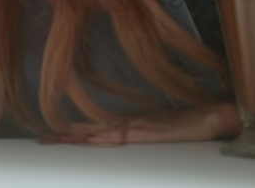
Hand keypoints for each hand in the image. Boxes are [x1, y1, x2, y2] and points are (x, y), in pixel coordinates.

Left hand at [42, 102, 242, 145]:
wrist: (211, 115)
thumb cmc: (186, 124)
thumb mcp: (157, 132)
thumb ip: (139, 133)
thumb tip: (117, 139)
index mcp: (129, 124)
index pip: (94, 128)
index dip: (72, 132)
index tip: (50, 135)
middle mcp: (131, 123)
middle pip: (92, 129)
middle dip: (67, 135)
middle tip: (42, 139)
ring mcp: (141, 127)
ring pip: (104, 131)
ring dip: (81, 135)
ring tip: (58, 139)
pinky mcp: (153, 131)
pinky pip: (127, 134)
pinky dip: (110, 136)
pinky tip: (96, 138)